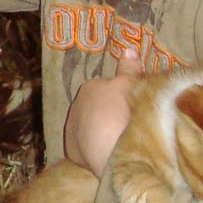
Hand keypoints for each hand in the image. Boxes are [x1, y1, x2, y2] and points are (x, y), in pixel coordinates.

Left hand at [63, 49, 142, 175]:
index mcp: (89, 87)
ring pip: (87, 127)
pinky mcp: (72, 151)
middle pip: (95, 107)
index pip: (104, 87)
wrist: (110, 148)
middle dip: (107, 112)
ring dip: (99, 131)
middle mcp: (75, 106)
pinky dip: (92, 148)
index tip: (130, 104)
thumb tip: (128, 49)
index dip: (118, 95)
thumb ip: (129, 68)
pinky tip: (106, 152)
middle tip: (126, 122)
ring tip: (118, 139)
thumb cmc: (122, 110)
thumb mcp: (131, 85)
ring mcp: (71, 129)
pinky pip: (83, 147)